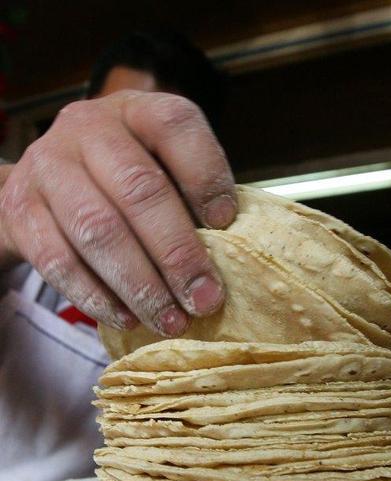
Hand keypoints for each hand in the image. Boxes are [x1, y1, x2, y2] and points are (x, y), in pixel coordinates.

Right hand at [0, 91, 235, 335]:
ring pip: (98, 230)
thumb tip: (229, 255)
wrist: (39, 185)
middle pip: (138, 189)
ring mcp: (47, 167)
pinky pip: (59, 261)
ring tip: (170, 320)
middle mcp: (87, 128)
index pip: (175, 125)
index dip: (206, 175)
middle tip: (205, 299)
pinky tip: (126, 319)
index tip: (226, 225)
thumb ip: (186, 198)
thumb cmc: (115, 181)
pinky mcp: (21, 211)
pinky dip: (97, 297)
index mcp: (135, 110)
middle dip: (177, 253)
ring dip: (140, 285)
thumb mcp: (153, 167)